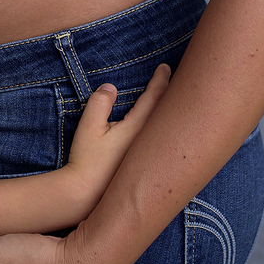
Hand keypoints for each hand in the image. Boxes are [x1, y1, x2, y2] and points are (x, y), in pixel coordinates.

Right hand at [62, 63, 171, 212]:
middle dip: (173, 94)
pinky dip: (164, 128)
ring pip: (166, 127)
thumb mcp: (88, 127)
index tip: (165, 68)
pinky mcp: (145, 166)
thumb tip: (111, 87)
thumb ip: (99, 102)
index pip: (155, 98)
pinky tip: (163, 131)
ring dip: (169, 112)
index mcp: (138, 128)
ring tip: (173, 100)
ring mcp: (149, 155)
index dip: (161, 80)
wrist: (87, 196)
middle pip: (168, 112)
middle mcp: (149, 141)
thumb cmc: (87, 161)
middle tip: (177, 80)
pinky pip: (161, 140)